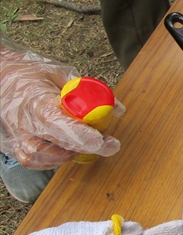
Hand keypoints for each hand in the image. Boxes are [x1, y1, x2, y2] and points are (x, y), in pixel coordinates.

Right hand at [0, 37, 124, 169]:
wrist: (0, 75)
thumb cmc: (31, 73)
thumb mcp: (61, 73)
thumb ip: (90, 91)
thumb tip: (118, 109)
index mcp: (35, 99)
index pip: (56, 122)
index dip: (80, 134)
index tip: (101, 140)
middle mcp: (24, 121)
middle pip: (55, 143)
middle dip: (86, 147)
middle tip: (108, 144)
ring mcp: (16, 134)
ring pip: (42, 157)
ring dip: (69, 154)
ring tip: (85, 143)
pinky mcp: (14, 144)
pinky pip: (33, 161)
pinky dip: (53, 160)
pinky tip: (67, 149)